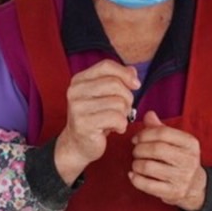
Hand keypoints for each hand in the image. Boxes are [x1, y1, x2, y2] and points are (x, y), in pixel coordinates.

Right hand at [54, 61, 137, 181]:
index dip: (125, 73)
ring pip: (118, 102)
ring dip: (124, 114)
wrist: (77, 145)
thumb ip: (117, 80)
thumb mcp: (105, 96)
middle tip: (124, 110)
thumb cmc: (95, 119)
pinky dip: (122, 125)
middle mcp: (75, 91)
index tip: (136, 85)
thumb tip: (133, 71)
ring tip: (117, 120)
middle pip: (115, 84)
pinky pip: (116, 118)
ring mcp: (78, 107)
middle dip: (127, 98)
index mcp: (79, 80)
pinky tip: (116, 129)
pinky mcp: (84, 124)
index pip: (106, 66)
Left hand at [129, 110, 207, 210]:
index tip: (136, 139)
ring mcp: (181, 177)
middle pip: (155, 149)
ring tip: (137, 164)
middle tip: (136, 152)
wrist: (195, 186)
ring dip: (136, 164)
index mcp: (190, 143)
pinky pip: (147, 184)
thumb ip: (161, 128)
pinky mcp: (173, 192)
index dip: (144, 134)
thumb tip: (148, 115)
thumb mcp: (176, 142)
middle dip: (139, 149)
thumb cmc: (181, 160)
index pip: (163, 133)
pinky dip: (135, 179)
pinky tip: (134, 175)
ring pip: (148, 166)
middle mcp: (188, 160)